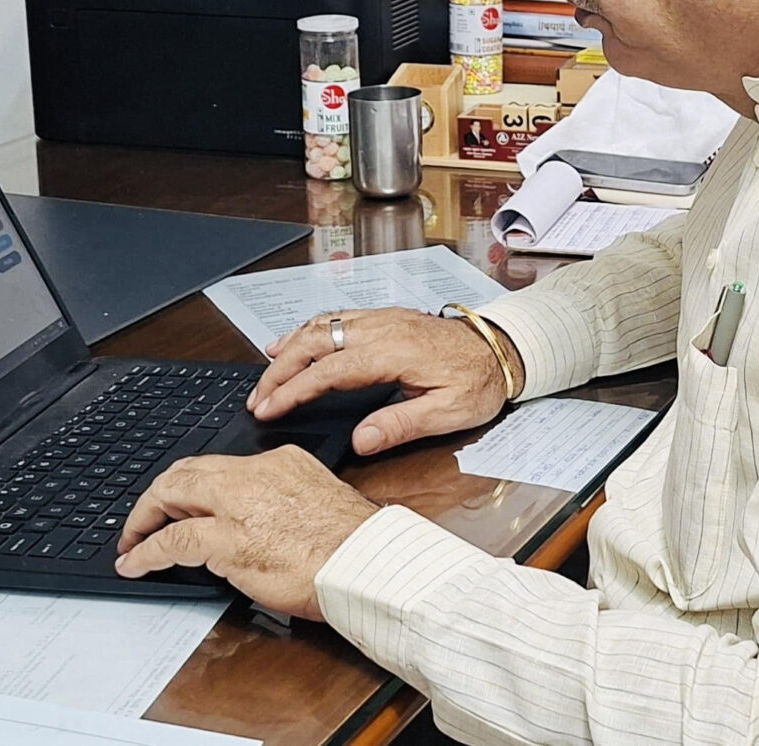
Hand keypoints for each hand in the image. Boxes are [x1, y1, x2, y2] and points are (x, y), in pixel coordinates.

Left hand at [112, 447, 377, 618]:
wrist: (368, 564)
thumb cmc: (354, 546)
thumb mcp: (316, 503)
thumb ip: (282, 502)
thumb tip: (256, 524)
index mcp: (281, 460)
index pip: (222, 465)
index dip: (191, 484)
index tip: (181, 501)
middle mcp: (256, 473)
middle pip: (187, 470)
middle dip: (157, 494)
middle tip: (143, 518)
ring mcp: (239, 503)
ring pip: (171, 493)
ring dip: (143, 518)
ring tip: (131, 540)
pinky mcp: (228, 539)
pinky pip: (171, 540)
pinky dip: (146, 551)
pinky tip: (136, 563)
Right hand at [248, 307, 519, 454]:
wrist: (502, 348)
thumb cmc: (480, 381)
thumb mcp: (448, 413)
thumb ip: (401, 425)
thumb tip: (360, 440)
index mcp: (392, 353)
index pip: (328, 372)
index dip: (293, 391)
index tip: (267, 409)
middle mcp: (381, 329)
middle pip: (314, 344)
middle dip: (279, 371)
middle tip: (256, 399)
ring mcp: (381, 319)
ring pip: (321, 327)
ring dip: (288, 350)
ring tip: (265, 376)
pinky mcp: (384, 318)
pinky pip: (336, 319)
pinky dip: (307, 331)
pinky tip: (293, 343)